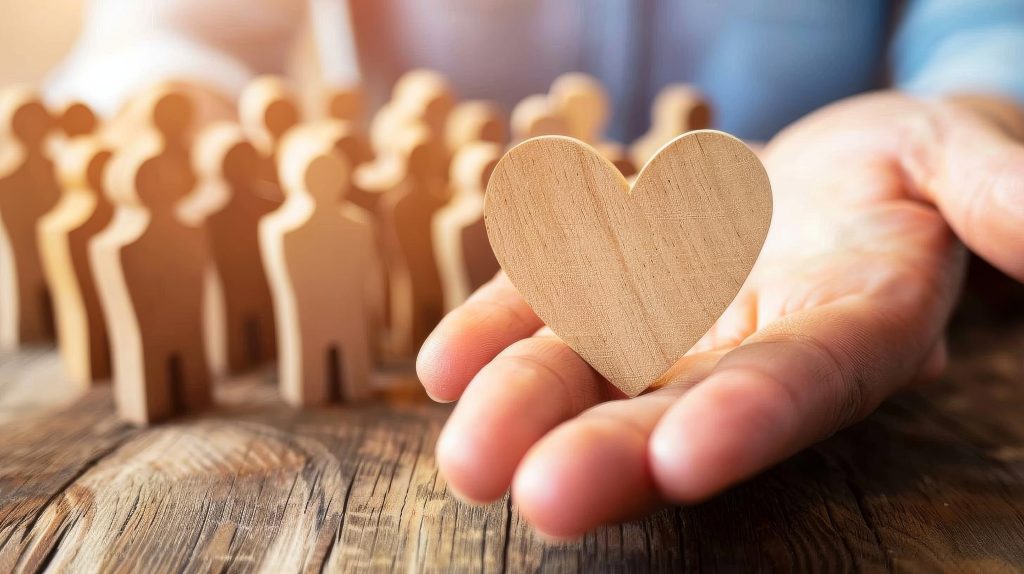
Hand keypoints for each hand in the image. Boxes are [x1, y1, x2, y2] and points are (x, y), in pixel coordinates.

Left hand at [416, 91, 1023, 537]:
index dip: (751, 419)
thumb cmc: (904, 168)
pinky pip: (543, 306)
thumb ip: (994, 198)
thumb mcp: (956, 159)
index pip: (803, 382)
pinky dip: (494, 329)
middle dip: (615, 451)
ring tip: (469, 453)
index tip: (688, 458)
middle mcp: (743, 346)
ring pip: (593, 369)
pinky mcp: (606, 282)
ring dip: (527, 405)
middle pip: (679, 405)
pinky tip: (444, 364)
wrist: (822, 174)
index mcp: (846, 326)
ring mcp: (666, 320)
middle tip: (543, 497)